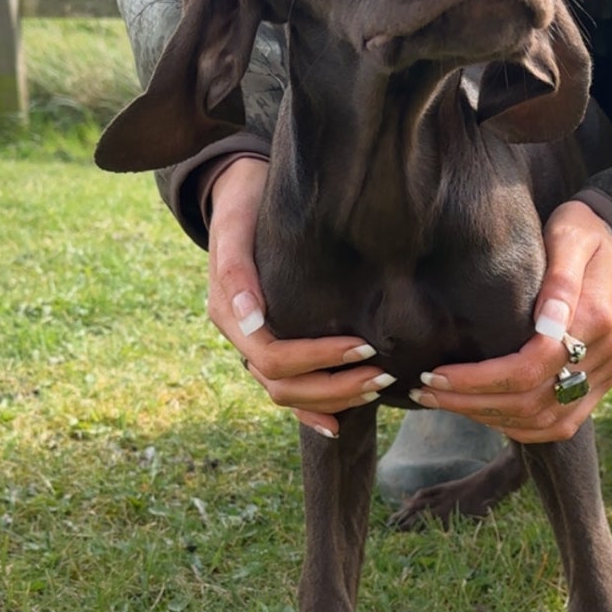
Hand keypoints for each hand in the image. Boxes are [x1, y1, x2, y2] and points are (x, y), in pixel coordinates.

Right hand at [207, 156, 387, 435]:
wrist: (242, 188)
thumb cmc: (246, 200)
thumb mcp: (236, 226)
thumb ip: (236, 272)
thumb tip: (251, 321)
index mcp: (228, 313)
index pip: (274, 357)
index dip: (319, 359)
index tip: (365, 346)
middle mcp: (240, 335)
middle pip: (282, 386)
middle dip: (334, 387)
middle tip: (382, 377)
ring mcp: (253, 342)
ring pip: (287, 393)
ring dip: (332, 399)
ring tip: (376, 389)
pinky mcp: (271, 340)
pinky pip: (287, 386)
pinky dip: (311, 409)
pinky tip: (338, 424)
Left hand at [408, 199, 611, 441]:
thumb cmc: (589, 236)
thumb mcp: (573, 235)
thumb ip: (560, 276)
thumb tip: (546, 318)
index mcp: (596, 320)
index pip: (532, 367)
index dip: (480, 378)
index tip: (437, 373)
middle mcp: (604, 358)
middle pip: (532, 402)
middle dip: (472, 402)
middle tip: (425, 391)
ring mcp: (604, 378)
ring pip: (544, 421)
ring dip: (488, 419)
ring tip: (442, 402)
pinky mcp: (599, 388)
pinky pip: (559, 425)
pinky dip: (517, 427)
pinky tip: (481, 413)